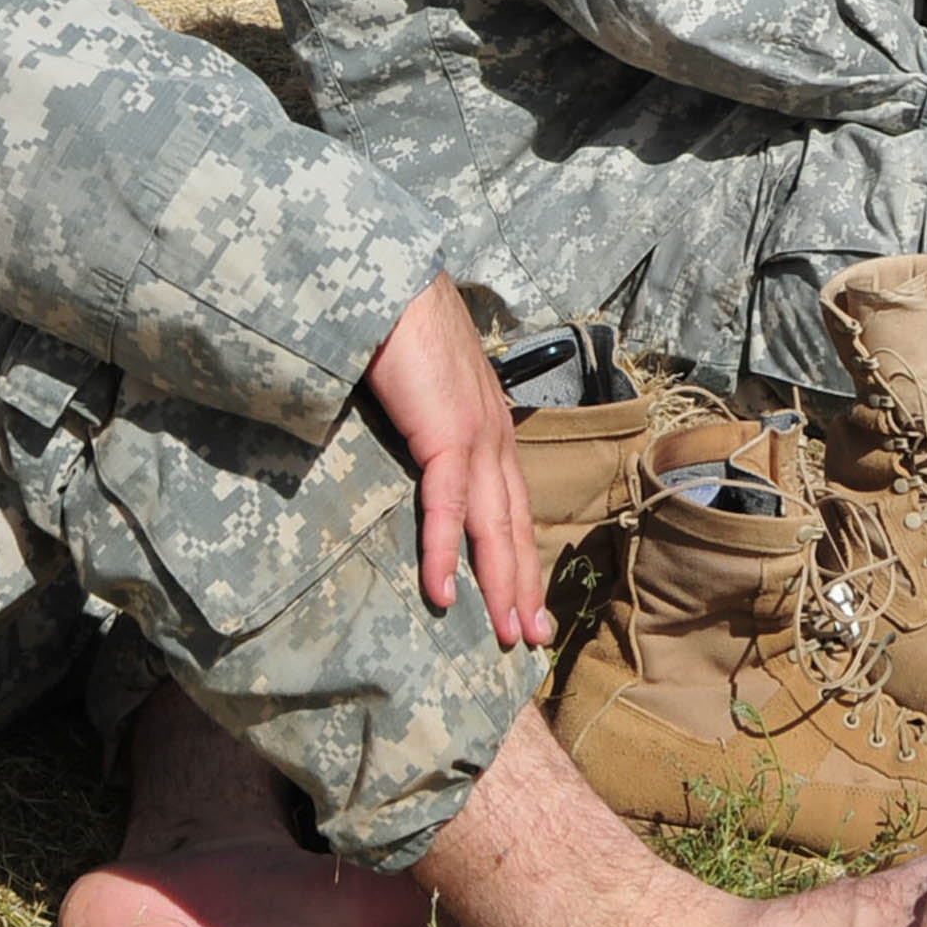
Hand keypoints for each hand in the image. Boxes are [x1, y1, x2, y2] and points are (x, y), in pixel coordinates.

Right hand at [362, 275, 549, 649]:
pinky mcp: (446, 434)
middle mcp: (495, 437)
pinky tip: (443, 594)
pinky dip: (446, 552)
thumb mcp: (426, 390)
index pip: (513, 504)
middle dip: (524, 585)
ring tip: (508, 633)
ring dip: (500, 584)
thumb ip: (431, 425)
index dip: (520, 556)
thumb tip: (418, 448)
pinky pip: (446, 506)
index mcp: (492, 428)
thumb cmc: (402, 331)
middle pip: (515, 525)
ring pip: (494, 525)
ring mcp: (476, 437)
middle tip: (532, 640)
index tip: (527, 602)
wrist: (395, 286)